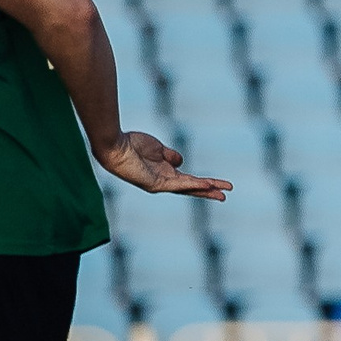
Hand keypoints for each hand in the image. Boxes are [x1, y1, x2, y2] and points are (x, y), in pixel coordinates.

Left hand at [96, 131, 230, 200]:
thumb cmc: (131, 144)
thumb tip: (181, 161)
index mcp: (163, 173)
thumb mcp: (157, 148)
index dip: (202, 182)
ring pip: (188, 189)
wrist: (114, 145)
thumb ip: (170, 155)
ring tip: (222, 195)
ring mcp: (160, 184)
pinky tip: (206, 184)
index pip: (187, 180)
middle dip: (208, 191)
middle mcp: (163, 181)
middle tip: (225, 196)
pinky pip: (179, 185)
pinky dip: (193, 185)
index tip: (216, 183)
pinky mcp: (155, 184)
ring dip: (206, 191)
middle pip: (191, 189)